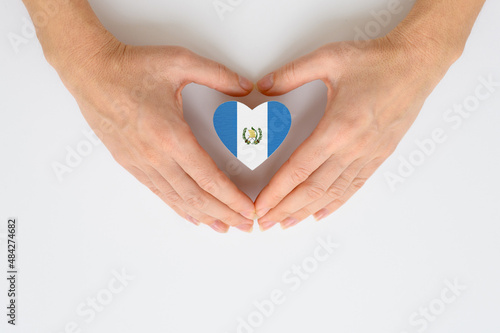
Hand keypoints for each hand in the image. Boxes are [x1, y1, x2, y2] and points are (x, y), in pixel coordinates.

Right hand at [51, 31, 255, 232]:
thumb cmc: (131, 68)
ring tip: (223, 228)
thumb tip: (245, 87)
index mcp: (171, 135)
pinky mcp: (129, 164)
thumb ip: (218, 75)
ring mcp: (141, 163)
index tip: (247, 210)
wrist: (90, 72)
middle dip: (224, 214)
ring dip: (203, 216)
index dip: (231, 198)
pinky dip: (178, 208)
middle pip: (196, 197)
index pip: (209, 178)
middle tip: (244, 226)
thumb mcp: (180, 62)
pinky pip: (159, 192)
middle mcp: (155, 156)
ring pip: (177, 200)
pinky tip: (191, 216)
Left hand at [255, 32, 458, 230]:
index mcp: (337, 128)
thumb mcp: (328, 59)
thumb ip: (291, 74)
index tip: (261, 206)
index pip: (298, 169)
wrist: (417, 63)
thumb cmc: (376, 61)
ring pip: (332, 193)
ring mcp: (368, 155)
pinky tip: (321, 213)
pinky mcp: (379, 155)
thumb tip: (264, 85)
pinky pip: (354, 186)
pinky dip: (336, 203)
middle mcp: (352, 148)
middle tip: (266, 223)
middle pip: (312, 189)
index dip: (276, 191)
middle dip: (285, 209)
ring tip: (287, 224)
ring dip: (306, 211)